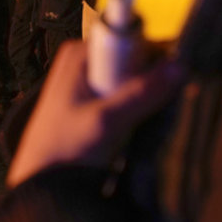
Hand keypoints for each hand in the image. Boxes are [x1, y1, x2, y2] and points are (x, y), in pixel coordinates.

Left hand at [6, 42, 183, 188]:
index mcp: (81, 53)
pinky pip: (128, 97)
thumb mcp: (105, 121)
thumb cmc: (64, 148)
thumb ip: (141, 94)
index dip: (157, 58)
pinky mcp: (96, 103)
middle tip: (160, 112)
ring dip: (147, 102)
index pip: (132, 39)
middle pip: (137, 60)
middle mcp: (87, 60)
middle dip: (152, 83)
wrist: (41, 182)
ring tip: (147, 126)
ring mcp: (91, 82)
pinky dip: (138, 113)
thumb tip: (180, 66)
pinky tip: (138, 131)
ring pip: (136, 81)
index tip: (175, 81)